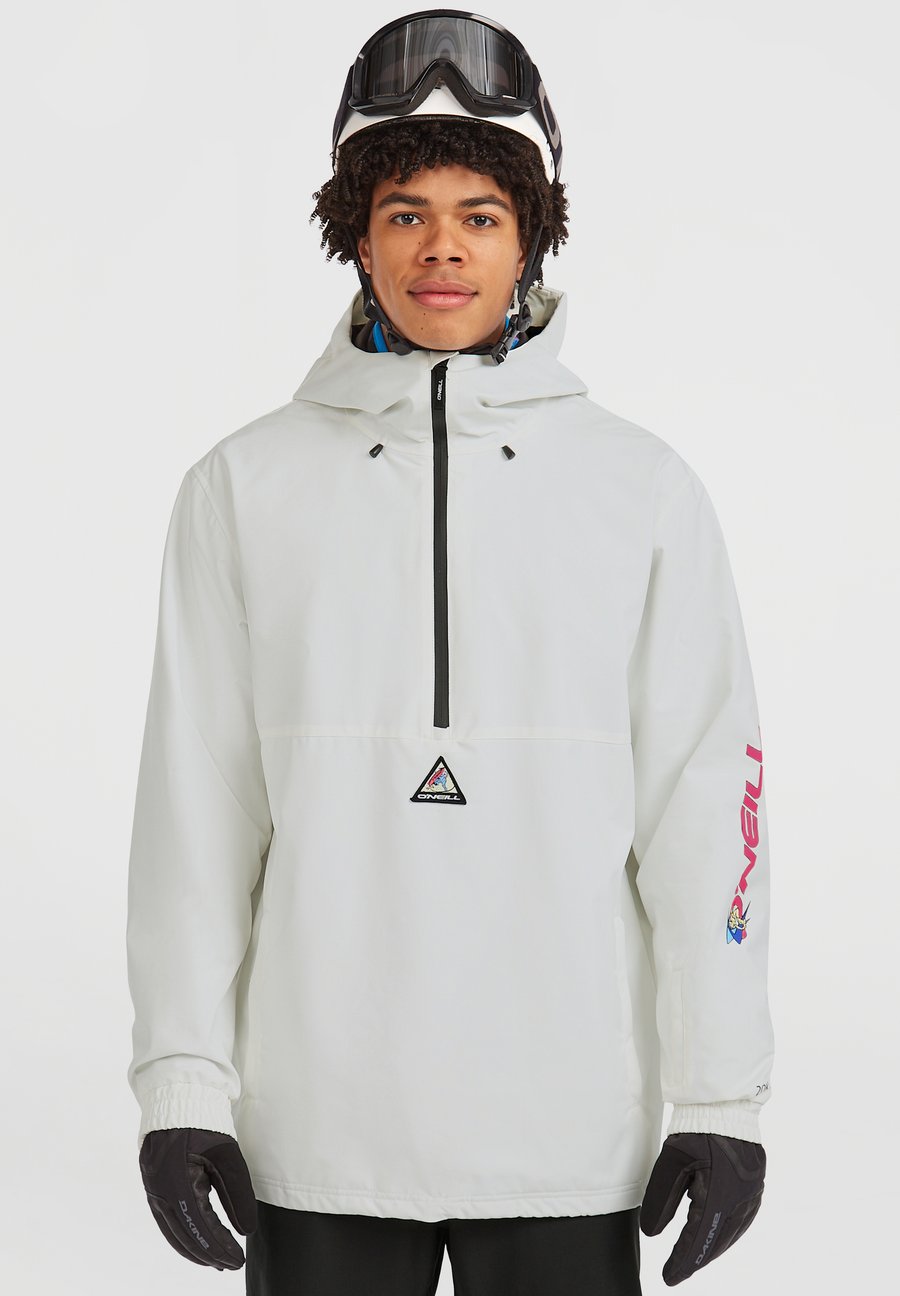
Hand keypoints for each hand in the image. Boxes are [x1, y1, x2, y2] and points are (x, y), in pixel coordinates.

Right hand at [138, 1127, 257, 1269]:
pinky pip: (166, 1221)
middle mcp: (160, 1191)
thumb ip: (238, 1194)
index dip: (220, 1247)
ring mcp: (153, 1190)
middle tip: (231, 1264)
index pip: (200, 1227)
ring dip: (194, 1249)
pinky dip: (182, 1236)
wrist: (178, 1098)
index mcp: (177, 1182)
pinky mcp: (154, 1186)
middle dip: (209, 1253)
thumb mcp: (227, 1155)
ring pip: (173, 1232)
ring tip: (216, 1261)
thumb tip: (246, 1231)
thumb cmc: (204, 1123)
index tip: (238, 1259)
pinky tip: (196, 1242)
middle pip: (185, 1235)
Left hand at [639, 1132, 765, 1285]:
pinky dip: (727, 1234)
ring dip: (712, 1249)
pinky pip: (743, 1220)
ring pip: (732, 1233)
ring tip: (693, 1259)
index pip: (698, 1240)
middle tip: (677, 1272)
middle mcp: (741, 1199)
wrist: (725, 1104)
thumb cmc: (696, 1130)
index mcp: (720, 1194)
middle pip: (717, 1242)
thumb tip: (651, 1233)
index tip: (668, 1277)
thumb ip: (661, 1199)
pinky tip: (717, 1237)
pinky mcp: (756, 1185)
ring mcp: (752, 1193)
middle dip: (696, 1260)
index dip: (682, 1261)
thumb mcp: (671, 1162)